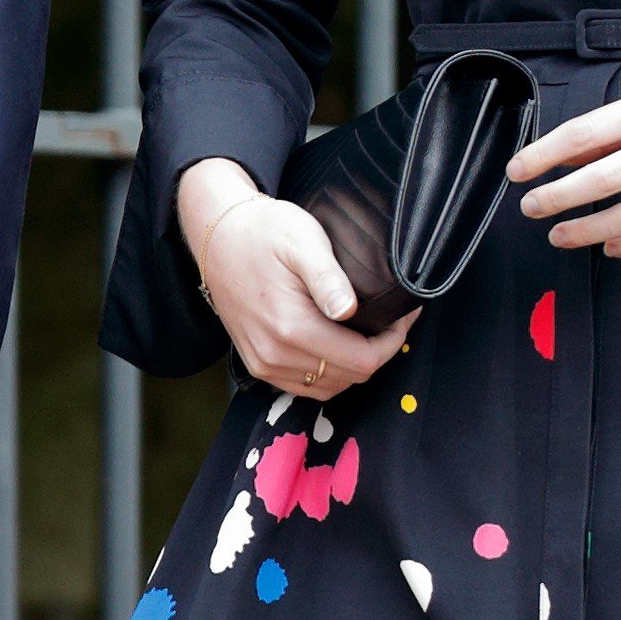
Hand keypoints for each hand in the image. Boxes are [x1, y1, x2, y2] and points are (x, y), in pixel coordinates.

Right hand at [176, 159, 414, 398]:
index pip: (362, 361)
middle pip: (349, 377)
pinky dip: (328, 374)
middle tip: (390, 320)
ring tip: (368, 332)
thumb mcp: (303, 241)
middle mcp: (275, 354)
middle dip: (377, 351)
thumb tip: (349, 310)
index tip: (402, 317)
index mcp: (291, 327)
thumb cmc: (263, 232)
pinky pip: (305, 386)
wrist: (218, 238)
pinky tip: (338, 346)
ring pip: (329, 387)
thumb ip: (328, 279)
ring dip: (353, 365)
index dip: (391, 343)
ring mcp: (264, 364)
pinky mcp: (257, 364)